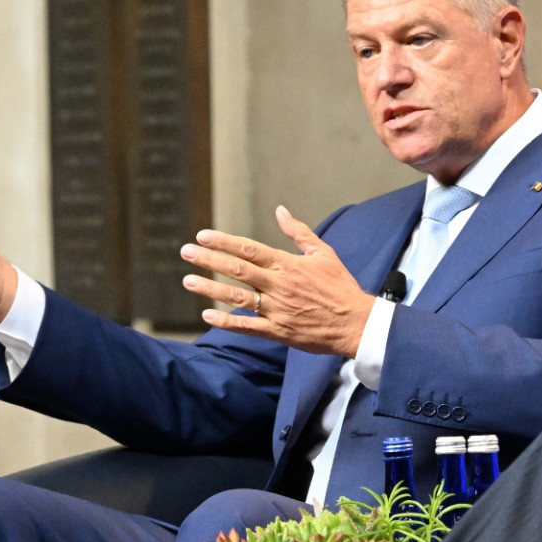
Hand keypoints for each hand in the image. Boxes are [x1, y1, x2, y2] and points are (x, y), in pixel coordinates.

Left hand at [184, 206, 376, 356]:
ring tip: (188, 281)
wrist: (355, 323)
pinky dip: (226, 321)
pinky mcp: (278, 331)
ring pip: (237, 297)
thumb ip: (299, 232)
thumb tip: (280, 211)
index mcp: (288, 264)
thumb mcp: (324, 253)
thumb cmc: (340, 287)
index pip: (249, 248)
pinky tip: (207, 315)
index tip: (203, 236)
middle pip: (237, 269)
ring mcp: (277, 309)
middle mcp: (278, 285)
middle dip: (209, 260)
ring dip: (210, 288)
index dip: (224, 241)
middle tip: (186, 252)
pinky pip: (247, 326)